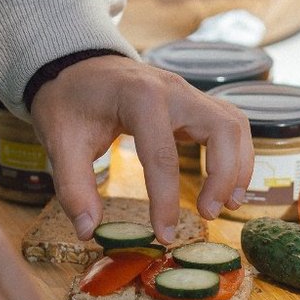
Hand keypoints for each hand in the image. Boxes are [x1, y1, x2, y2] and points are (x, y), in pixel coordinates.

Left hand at [31, 53, 255, 241]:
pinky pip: (230, 124)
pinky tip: (227, 184)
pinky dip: (237, 154)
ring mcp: (188, 93)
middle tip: (207, 214)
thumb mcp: (60, 141)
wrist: (76, 65)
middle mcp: (173, 90)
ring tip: (229, 205)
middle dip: (223, 176)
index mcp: (139, 97)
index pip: (162, 155)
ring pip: (235, 125)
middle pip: (222, 129)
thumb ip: (73, 186)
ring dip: (239, 166)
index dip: (165, 201)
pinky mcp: (194, 102)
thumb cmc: (69, 100)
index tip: (164, 235)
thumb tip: (88, 230)